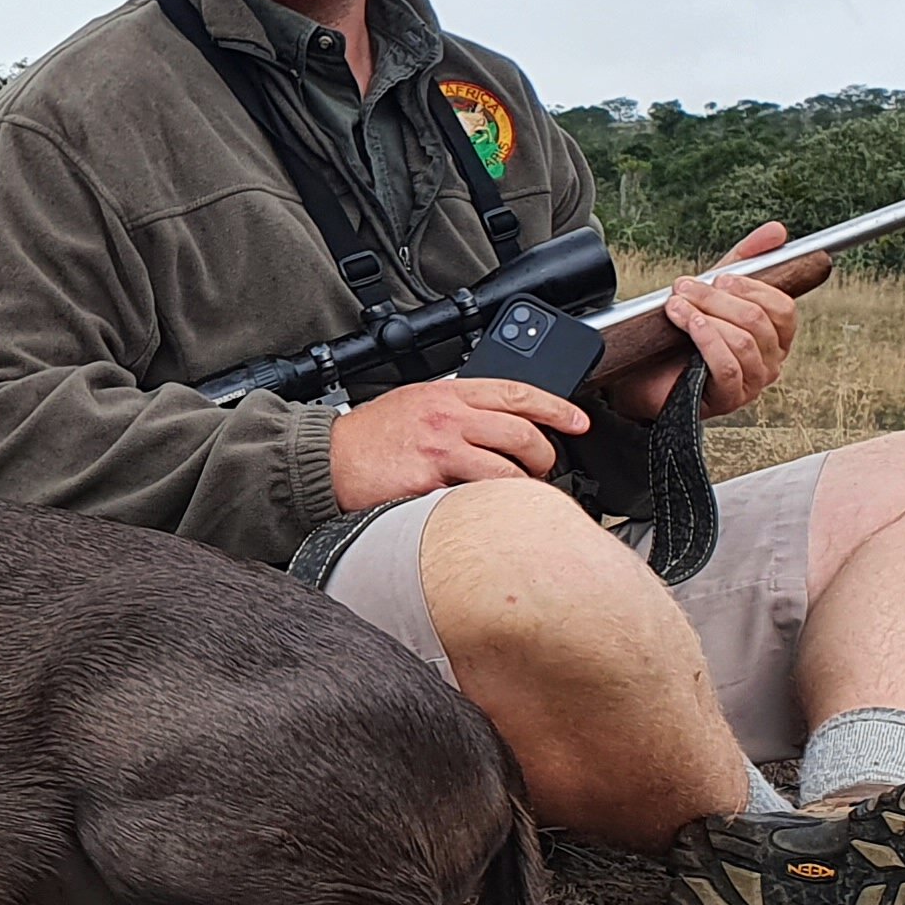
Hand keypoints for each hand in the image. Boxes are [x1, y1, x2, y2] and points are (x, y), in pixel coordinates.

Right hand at [329, 378, 589, 512]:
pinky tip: (486, 512)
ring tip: (520, 494)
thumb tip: (498, 420)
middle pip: (521, 433)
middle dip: (545, 454)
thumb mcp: (415, 402)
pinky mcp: (427, 484)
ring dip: (523, 486)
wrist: (325, 460)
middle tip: (546, 467)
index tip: (579, 421)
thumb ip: (455, 407)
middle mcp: (447, 417)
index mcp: (447, 392)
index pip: (517, 392)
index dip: (556, 407)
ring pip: (505, 469)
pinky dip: (487, 507)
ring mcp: (439, 450)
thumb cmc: (368, 436)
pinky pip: (474, 498)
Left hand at [615, 221, 802, 420]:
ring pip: (743, 341)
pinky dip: (707, 340)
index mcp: (774, 337)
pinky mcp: (729, 398)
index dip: (753, 288)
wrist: (644, 374)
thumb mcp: (714, 291)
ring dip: (706, 315)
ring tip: (677, 305)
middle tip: (686, 287)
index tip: (721, 277)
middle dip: (718, 298)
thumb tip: (777, 231)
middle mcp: (769, 362)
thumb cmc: (684, 335)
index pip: (783, 308)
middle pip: (758, 321)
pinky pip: (727, 365)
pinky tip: (689, 325)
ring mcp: (751, 383)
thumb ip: (746, 260)